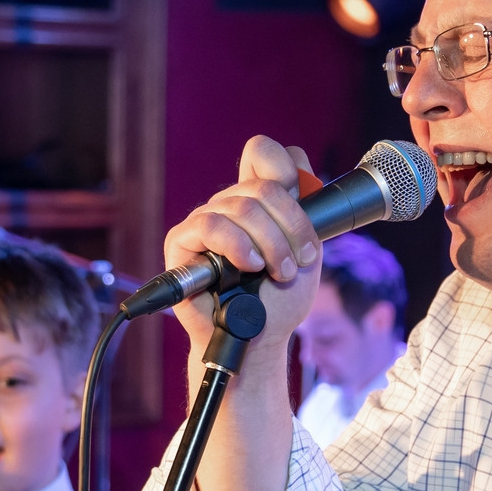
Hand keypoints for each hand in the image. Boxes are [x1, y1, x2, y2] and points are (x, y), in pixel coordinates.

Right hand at [162, 136, 325, 363]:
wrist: (259, 337)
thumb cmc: (279, 298)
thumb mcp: (309, 249)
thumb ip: (307, 207)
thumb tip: (298, 159)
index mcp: (259, 200)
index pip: (263, 153)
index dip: (286, 169)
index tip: (305, 206)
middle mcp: (230, 204)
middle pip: (262, 186)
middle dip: (290, 226)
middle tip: (297, 262)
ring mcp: (205, 220)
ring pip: (240, 206)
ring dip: (269, 243)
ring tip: (276, 273)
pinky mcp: (182, 241)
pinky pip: (209, 225)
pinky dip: (236, 245)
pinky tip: (247, 267)